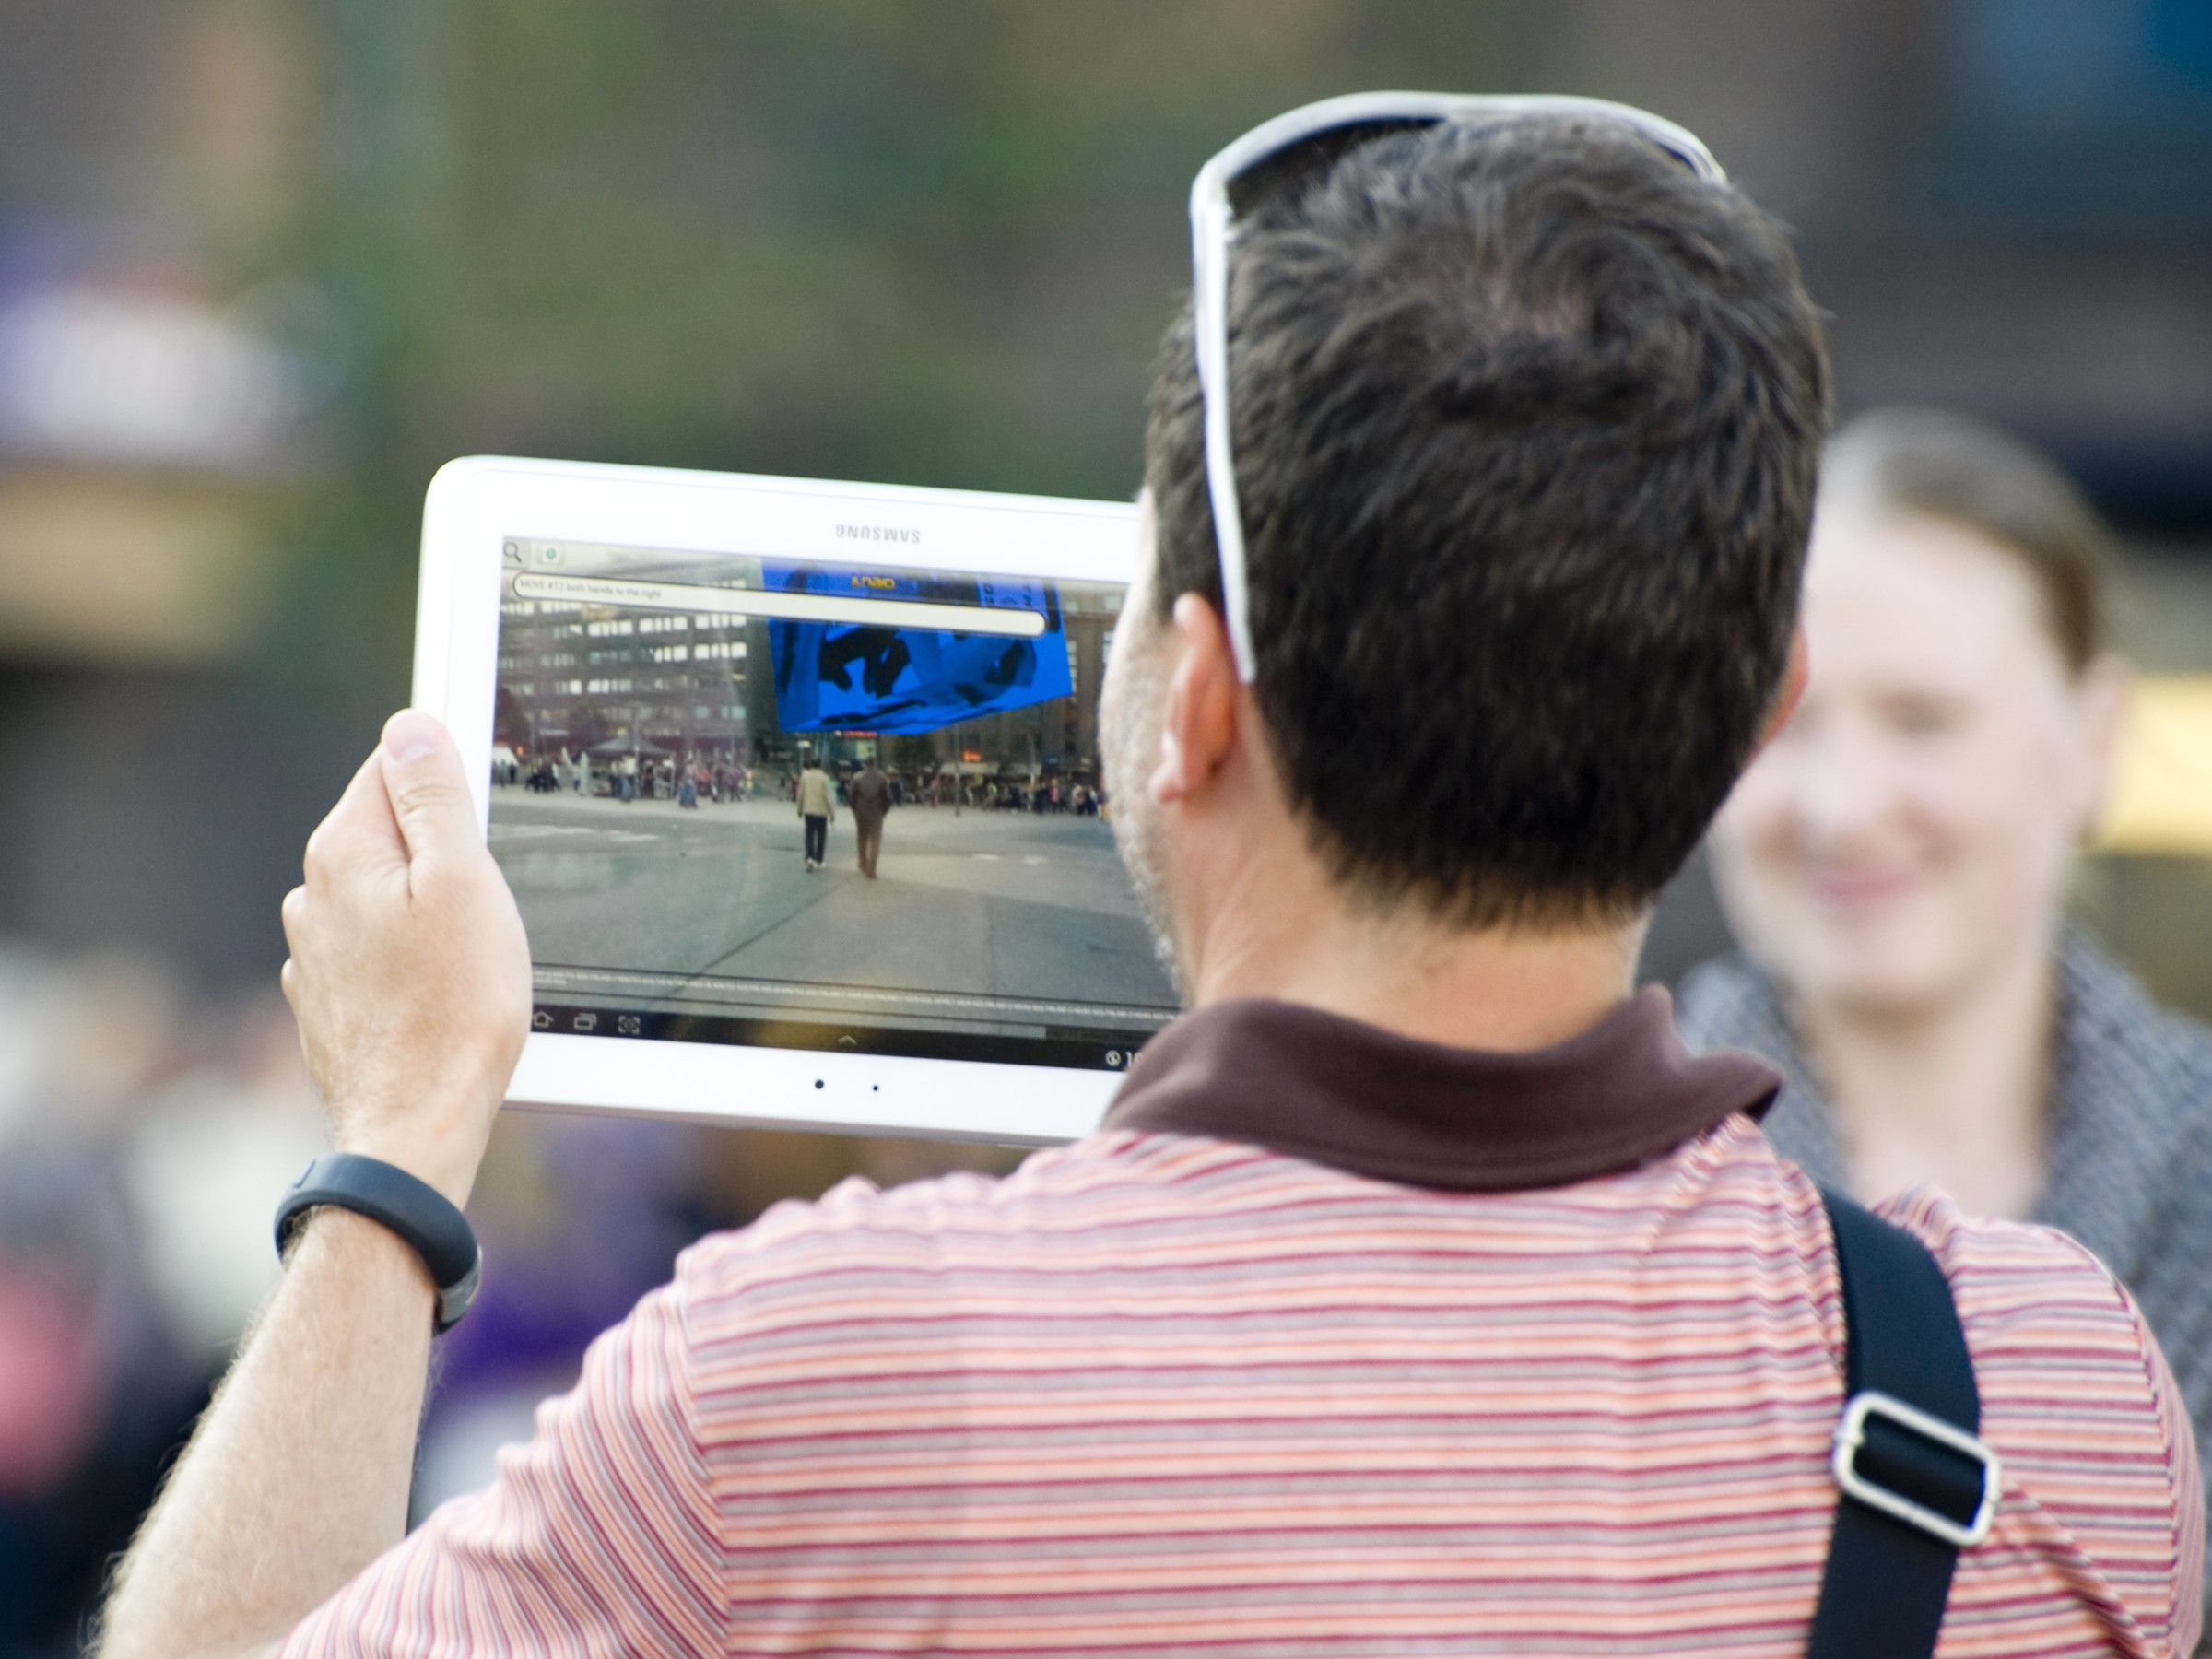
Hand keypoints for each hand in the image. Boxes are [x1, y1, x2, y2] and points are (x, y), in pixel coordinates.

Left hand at [281, 710, 530, 1207]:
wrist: (417, 1125)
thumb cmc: (455, 1010)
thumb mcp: (466, 881)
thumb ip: (434, 798)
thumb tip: (412, 729)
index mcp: (345, 851)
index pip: (393, 766)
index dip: (450, 779)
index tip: (488, 814)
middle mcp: (314, 895)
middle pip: (390, 831)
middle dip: (443, 849)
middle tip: (495, 892)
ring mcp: (314, 951)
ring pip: (384, 894)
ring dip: (427, 907)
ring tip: (473, 954)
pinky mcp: (328, 1000)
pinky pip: (378, 950)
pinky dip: (411, 957)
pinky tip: (444, 992)